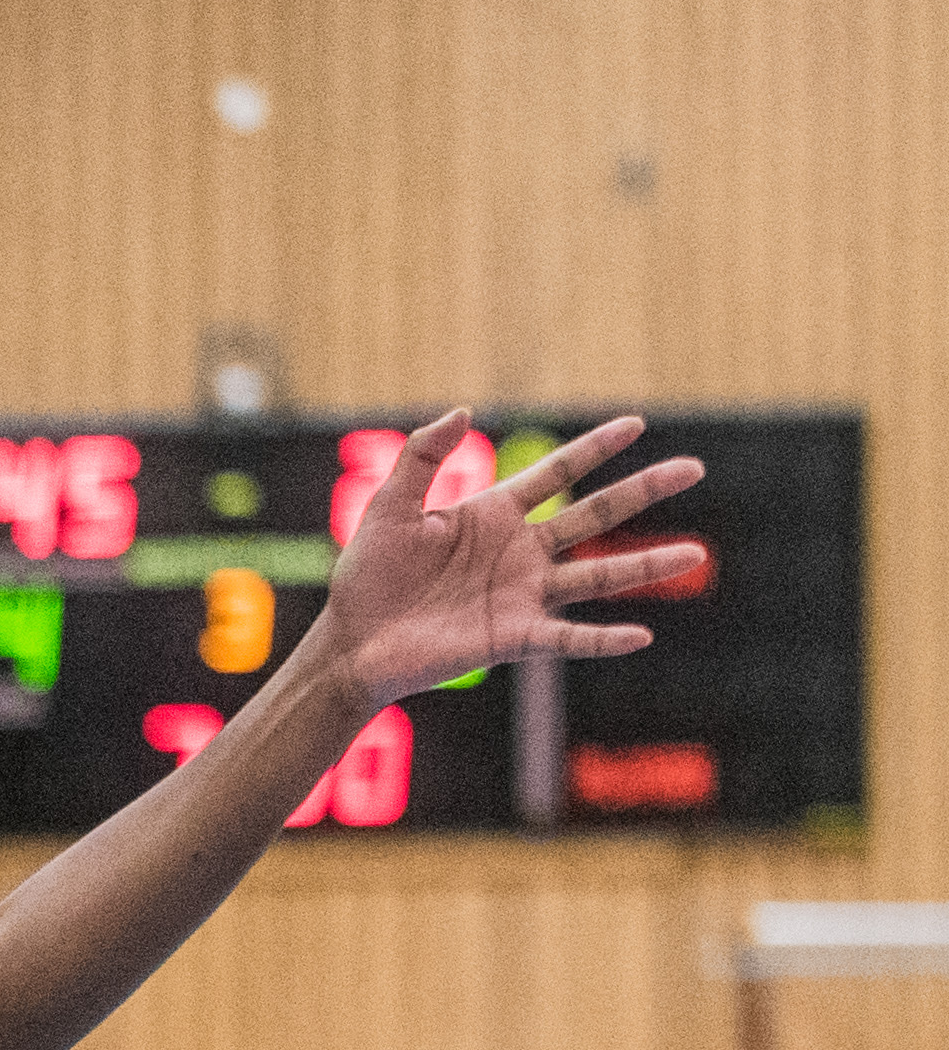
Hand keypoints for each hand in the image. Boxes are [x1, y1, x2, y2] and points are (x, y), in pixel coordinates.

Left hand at [311, 411, 706, 707]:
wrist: (353, 639)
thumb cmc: (369, 573)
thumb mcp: (390, 505)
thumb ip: (421, 456)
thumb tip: (463, 410)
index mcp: (494, 515)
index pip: (556, 473)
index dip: (594, 448)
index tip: (636, 423)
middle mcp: (520, 552)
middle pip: (594, 515)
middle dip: (642, 490)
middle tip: (694, 467)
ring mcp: (523, 594)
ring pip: (598, 575)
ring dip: (646, 566)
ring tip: (696, 554)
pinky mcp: (513, 636)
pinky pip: (568, 637)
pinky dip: (603, 638)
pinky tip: (640, 634)